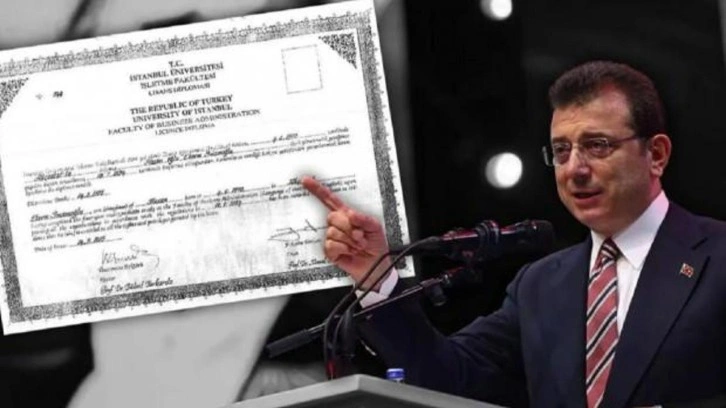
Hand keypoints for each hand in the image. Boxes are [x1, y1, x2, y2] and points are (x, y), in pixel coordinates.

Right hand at [301, 176, 391, 290]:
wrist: (375, 265)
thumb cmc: (376, 245)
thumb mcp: (375, 227)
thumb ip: (363, 218)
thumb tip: (350, 214)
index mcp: (347, 215)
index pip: (330, 200)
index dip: (317, 190)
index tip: (305, 181)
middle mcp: (338, 225)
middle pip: (332, 217)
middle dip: (348, 227)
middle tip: (360, 235)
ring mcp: (333, 237)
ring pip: (333, 232)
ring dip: (349, 240)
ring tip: (358, 245)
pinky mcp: (330, 251)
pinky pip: (331, 245)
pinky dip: (344, 249)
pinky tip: (350, 251)